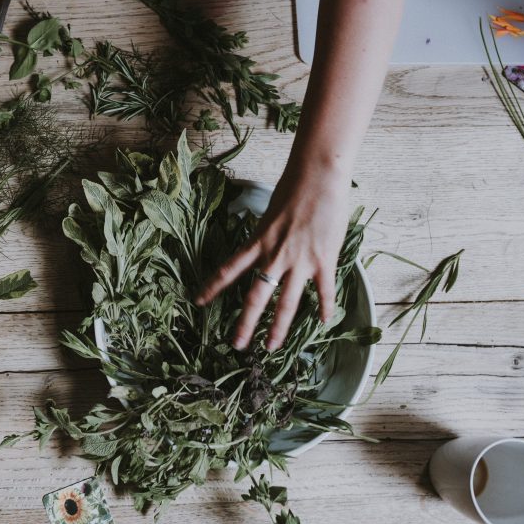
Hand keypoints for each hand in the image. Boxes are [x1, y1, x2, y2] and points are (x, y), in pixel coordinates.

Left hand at [195, 161, 350, 351]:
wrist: (319, 176)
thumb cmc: (294, 188)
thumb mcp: (270, 214)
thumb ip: (266, 234)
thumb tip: (266, 246)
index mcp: (258, 242)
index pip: (229, 269)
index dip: (212, 288)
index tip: (198, 302)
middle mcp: (275, 256)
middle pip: (256, 297)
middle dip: (245, 323)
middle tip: (237, 345)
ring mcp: (300, 261)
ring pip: (286, 303)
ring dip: (278, 328)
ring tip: (271, 347)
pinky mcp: (323, 260)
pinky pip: (324, 291)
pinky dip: (325, 308)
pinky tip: (323, 323)